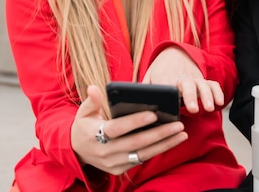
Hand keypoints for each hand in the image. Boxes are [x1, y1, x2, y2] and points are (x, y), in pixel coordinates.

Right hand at [70, 85, 186, 174]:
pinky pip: (142, 159)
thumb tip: (94, 88)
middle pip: (137, 143)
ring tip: (181, 134)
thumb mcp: (83, 112)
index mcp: (95, 135)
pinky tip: (172, 141)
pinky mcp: (119, 170)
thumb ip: (91, 101)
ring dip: (165, 144)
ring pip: (143, 154)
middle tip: (178, 124)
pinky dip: (157, 150)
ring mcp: (113, 163)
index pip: (118, 128)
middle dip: (159, 134)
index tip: (154, 114)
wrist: (77, 151)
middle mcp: (105, 152)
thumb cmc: (84, 126)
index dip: (136, 121)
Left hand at [142, 46, 223, 112]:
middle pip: (187, 84)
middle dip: (190, 96)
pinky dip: (218, 92)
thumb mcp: (148, 76)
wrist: (174, 53)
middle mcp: (180, 77)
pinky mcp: (202, 79)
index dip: (169, 96)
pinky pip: (212, 84)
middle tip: (192, 109)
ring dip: (207, 96)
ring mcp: (193, 78)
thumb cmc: (158, 70)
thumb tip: (137, 104)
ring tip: (210, 108)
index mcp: (164, 78)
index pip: (166, 86)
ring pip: (202, 84)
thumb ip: (144, 89)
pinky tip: (220, 103)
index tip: (171, 105)